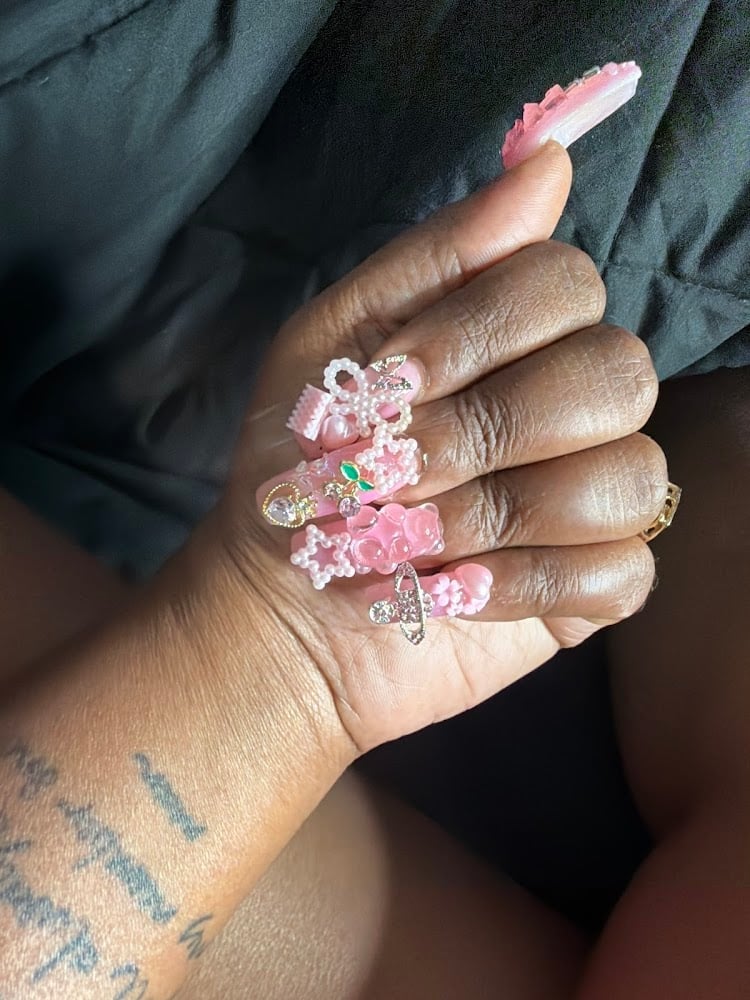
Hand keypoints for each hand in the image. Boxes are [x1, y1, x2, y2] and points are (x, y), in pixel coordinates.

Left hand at [214, 142, 664, 753]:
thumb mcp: (337, 341)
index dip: (479, 333)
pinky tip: (451, 592)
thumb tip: (549, 161)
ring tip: (408, 541)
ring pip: (628, 477)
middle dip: (486, 431)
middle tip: (393, 473)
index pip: (565, 283)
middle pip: (616, 375)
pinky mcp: (594, 585)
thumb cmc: (306, 462)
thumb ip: (437, 256)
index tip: (389, 384)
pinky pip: (621, 572)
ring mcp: (592, 496)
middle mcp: (572, 404)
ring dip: (496, 514)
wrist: (282, 599)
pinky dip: (524, 585)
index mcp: (516, 334)